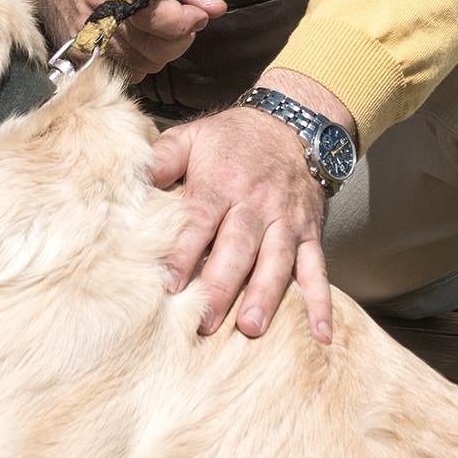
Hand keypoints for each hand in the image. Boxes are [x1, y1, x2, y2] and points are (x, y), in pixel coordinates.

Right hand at [0, 0, 224, 77]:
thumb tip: (214, 8)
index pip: (166, 18)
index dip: (189, 20)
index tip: (195, 11)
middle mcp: (104, 8)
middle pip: (159, 49)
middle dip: (178, 37)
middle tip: (175, 17)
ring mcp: (89, 35)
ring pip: (145, 65)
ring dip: (158, 50)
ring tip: (151, 24)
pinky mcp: (80, 53)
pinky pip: (125, 73)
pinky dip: (137, 61)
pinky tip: (133, 37)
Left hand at [149, 70, 349, 343]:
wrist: (293, 122)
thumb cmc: (231, 140)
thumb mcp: (192, 136)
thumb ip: (163, 157)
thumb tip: (136, 177)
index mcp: (222, 184)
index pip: (200, 222)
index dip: (185, 254)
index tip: (171, 285)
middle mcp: (256, 206)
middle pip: (239, 248)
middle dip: (222, 286)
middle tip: (206, 322)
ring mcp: (287, 222)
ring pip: (277, 262)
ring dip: (265, 296)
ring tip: (251, 327)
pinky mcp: (310, 234)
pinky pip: (317, 270)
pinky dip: (320, 302)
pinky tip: (320, 334)